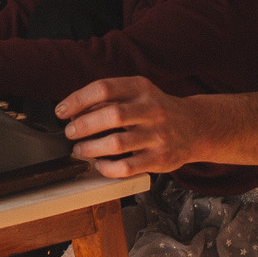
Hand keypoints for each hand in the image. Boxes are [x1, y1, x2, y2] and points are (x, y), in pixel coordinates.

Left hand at [56, 74, 212, 177]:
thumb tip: (74, 111)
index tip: (62, 111)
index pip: (104, 88)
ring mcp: (158, 135)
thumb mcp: (139, 94)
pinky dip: (107, 168)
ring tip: (80, 150)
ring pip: (117, 143)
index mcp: (142, 88)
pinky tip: (100, 164)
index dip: (78, 100)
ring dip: (91, 148)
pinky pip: (127, 167)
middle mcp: (152, 109)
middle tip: (70, 132)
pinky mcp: (160, 159)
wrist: (196, 127)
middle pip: (111, 115)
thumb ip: (110, 99)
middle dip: (83, 125)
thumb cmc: (158, 110)